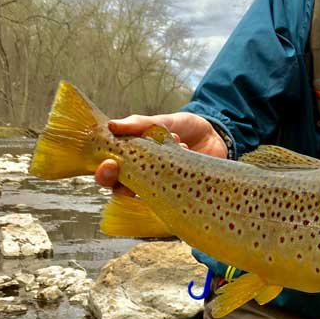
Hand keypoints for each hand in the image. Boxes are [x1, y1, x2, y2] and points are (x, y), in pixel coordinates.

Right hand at [94, 112, 226, 189]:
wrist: (216, 136)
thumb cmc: (184, 129)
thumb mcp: (162, 121)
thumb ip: (139, 124)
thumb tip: (112, 125)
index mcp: (132, 160)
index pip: (109, 174)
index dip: (104, 173)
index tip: (110, 162)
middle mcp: (144, 179)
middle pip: (121, 191)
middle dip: (122, 182)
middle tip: (138, 165)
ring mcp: (162, 190)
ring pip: (147, 195)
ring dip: (157, 169)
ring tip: (175, 142)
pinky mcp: (182, 197)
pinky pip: (174, 198)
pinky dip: (178, 172)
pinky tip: (185, 149)